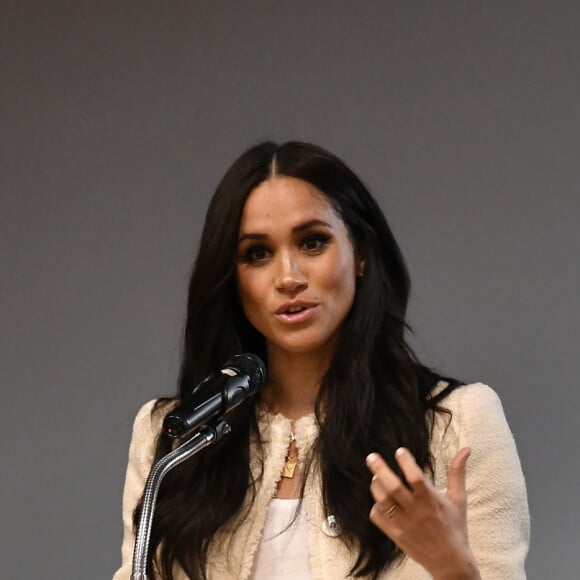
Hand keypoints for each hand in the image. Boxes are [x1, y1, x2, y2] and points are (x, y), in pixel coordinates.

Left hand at [366, 447, 480, 579]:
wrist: (450, 563)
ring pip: (382, 500)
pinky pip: (377, 517)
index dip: (406, 462)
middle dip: (380, 469)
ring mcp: (404, 524)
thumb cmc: (455, 528)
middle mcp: (416, 512)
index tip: (400, 451)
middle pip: (393, 486)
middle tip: (371, 456)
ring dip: (376, 486)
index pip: (415, 477)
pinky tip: (380, 500)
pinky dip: (375, 506)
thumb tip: (466, 449)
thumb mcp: (458, 499)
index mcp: (432, 501)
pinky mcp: (395, 535)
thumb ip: (458, 473)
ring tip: (376, 477)